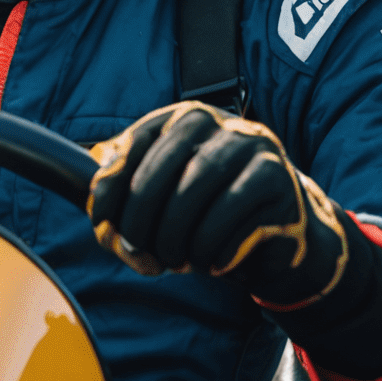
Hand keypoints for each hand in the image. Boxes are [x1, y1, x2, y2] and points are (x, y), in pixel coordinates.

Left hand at [87, 103, 353, 310]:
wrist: (283, 233)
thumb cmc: (213, 213)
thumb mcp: (171, 196)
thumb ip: (131, 194)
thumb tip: (99, 214)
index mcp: (188, 118)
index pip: (138, 142)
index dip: (112, 185)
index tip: (101, 223)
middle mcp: (222, 123)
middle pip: (162, 169)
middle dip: (140, 219)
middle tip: (135, 252)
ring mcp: (254, 147)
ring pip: (194, 194)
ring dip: (174, 238)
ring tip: (174, 260)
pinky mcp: (278, 180)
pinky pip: (230, 219)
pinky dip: (210, 249)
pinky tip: (210, 262)